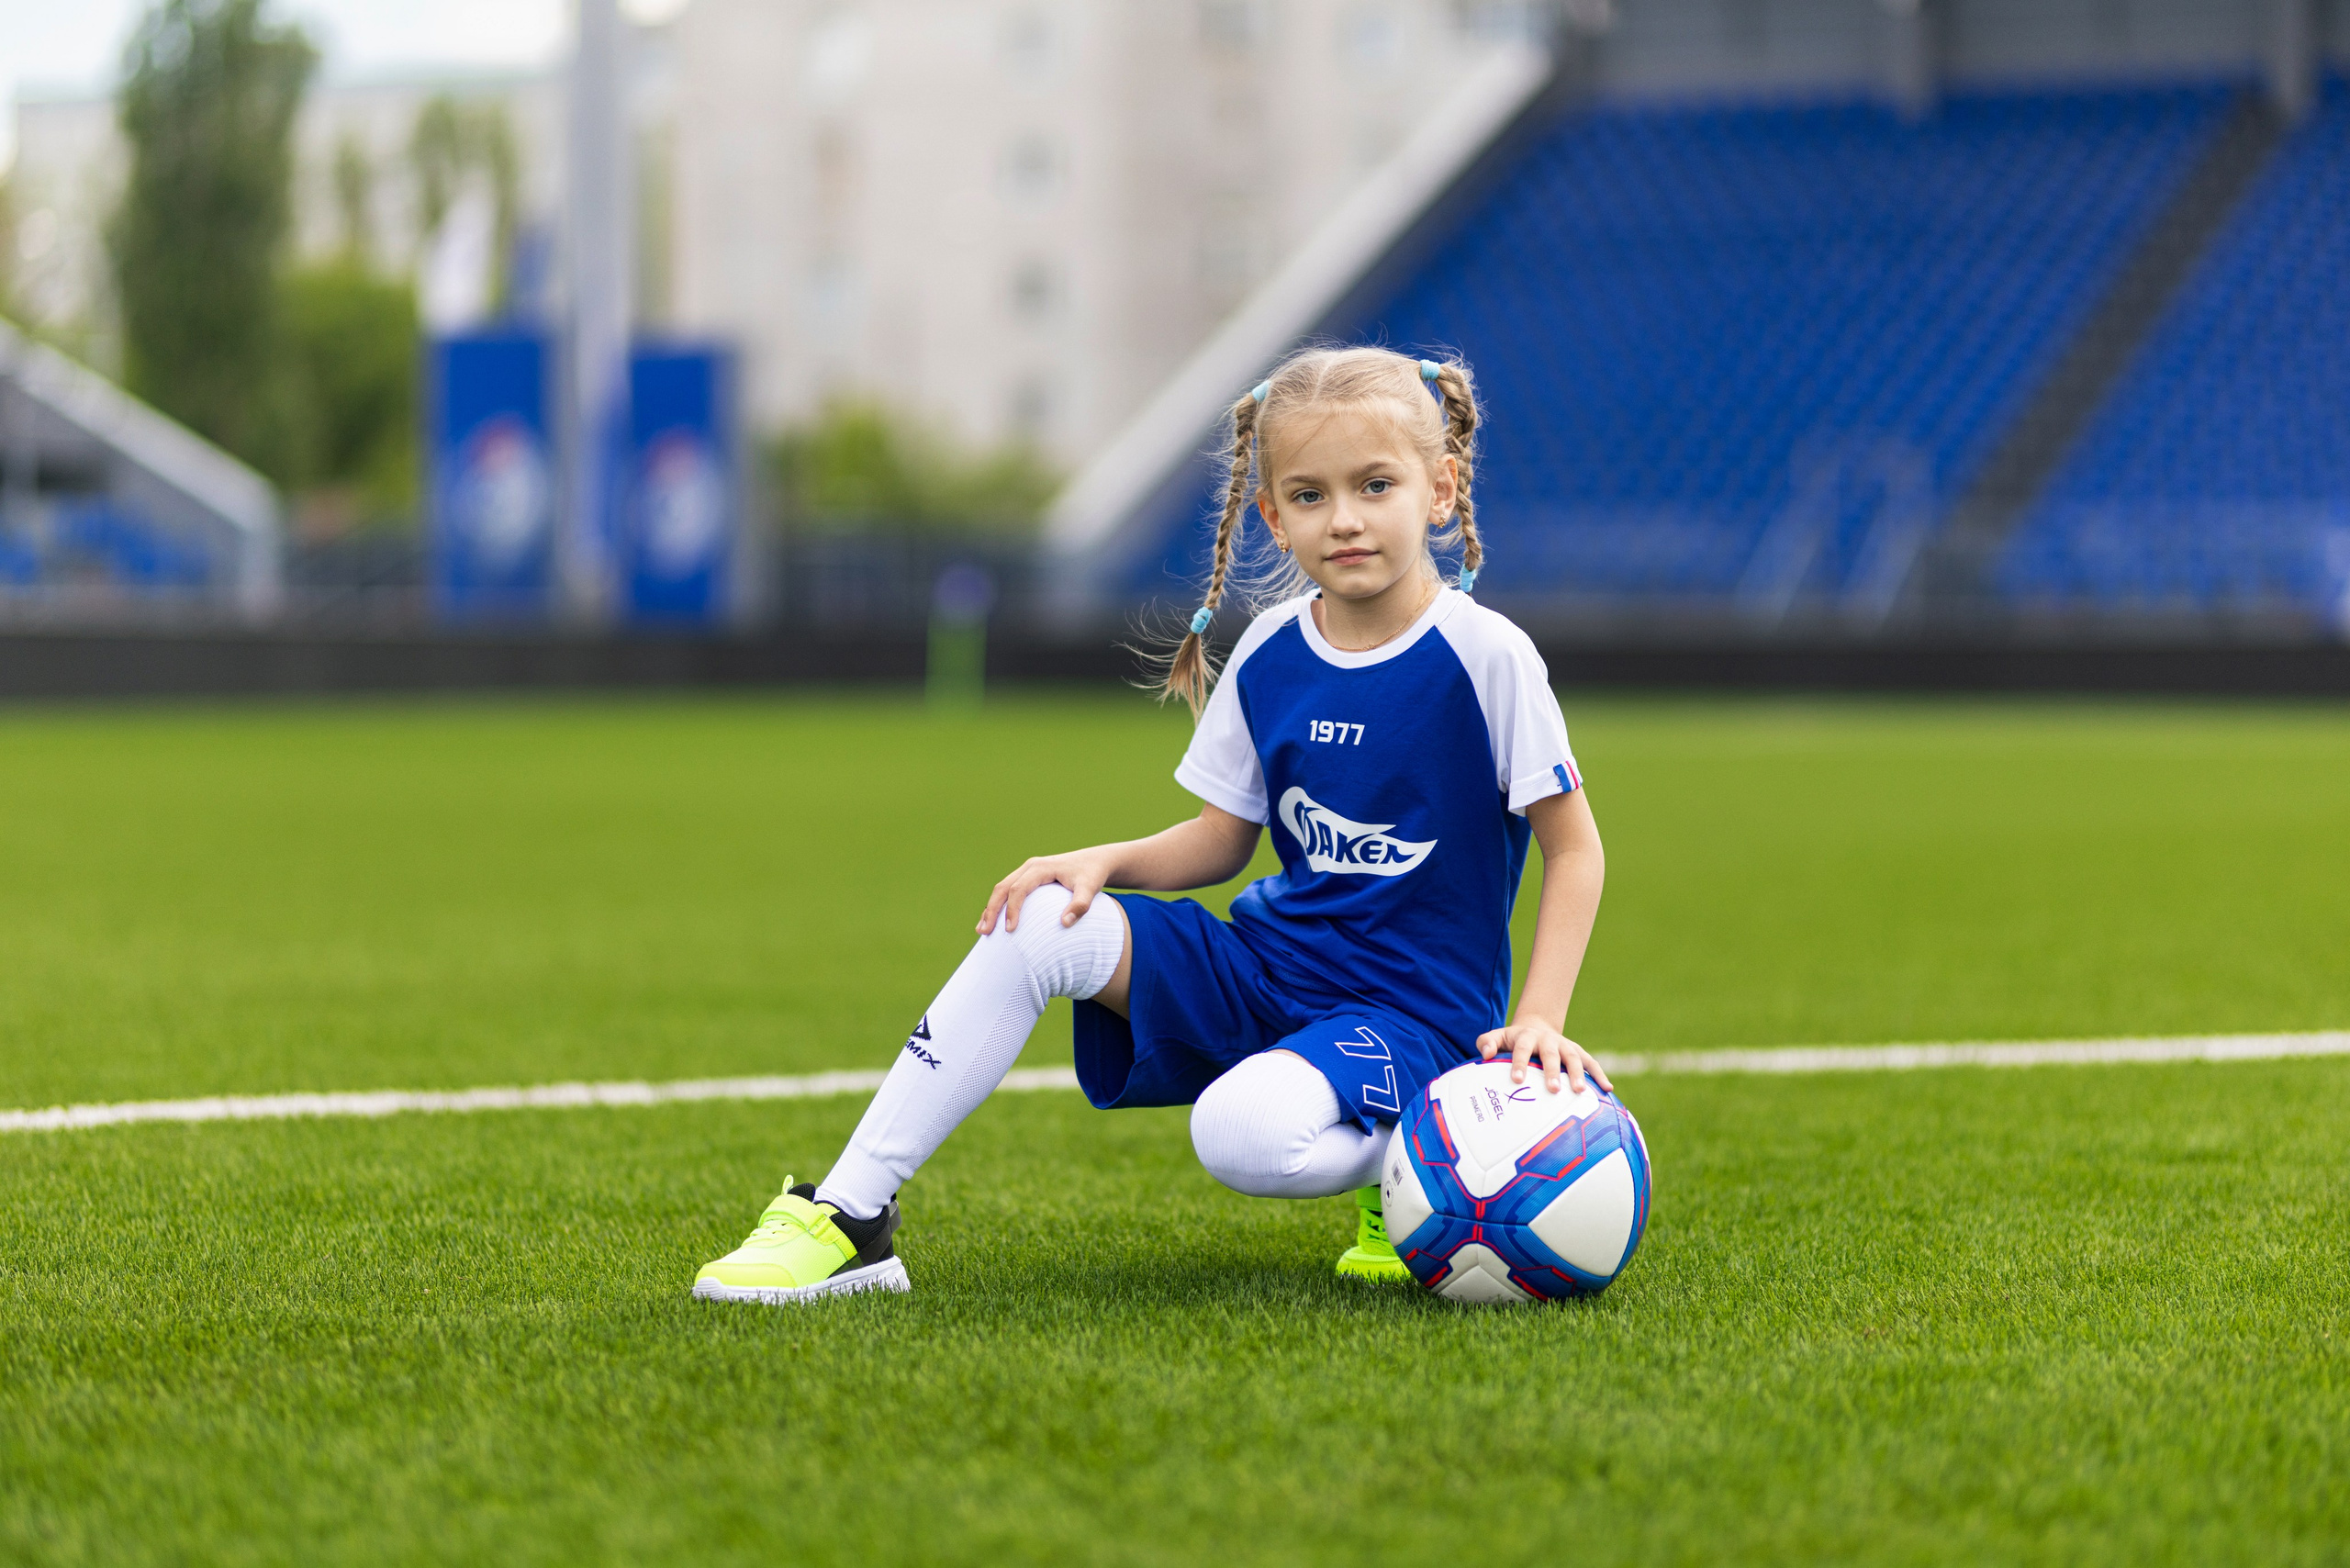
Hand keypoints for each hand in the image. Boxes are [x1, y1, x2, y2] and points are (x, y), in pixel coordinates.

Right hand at [979, 848, 1117, 934]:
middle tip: (984, 932)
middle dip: (991, 910)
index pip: (1019, 889)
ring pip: (1002, 888)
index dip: (1012, 909)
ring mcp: (1027, 871)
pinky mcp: (1028, 878)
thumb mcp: (1091, 888)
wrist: (1095, 861)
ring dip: (991, 908)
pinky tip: (994, 922)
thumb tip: (1065, 923)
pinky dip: (999, 906)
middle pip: (1003, 887)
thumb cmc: (1092, 875)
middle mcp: (1030, 867)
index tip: (1010, 930)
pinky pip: (1009, 891)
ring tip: (982, 930)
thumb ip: (1081, 905)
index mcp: (1040, 868)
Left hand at [1475, 1017, 1611, 1096]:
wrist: (1536, 1027)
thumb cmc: (1513, 1040)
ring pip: (1574, 1057)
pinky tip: (1607, 1089)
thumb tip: (1485, 1054)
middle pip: (1551, 1054)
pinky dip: (1600, 1075)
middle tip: (1553, 1089)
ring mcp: (1565, 1046)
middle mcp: (1548, 1040)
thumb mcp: (1498, 1037)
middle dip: (1553, 1071)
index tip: (1517, 1079)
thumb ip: (1487, 1042)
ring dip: (1578, 1073)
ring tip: (1581, 1091)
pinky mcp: (1578, 1052)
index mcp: (1527, 1037)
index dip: (1520, 1063)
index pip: (1523, 1049)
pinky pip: (1591, 1063)